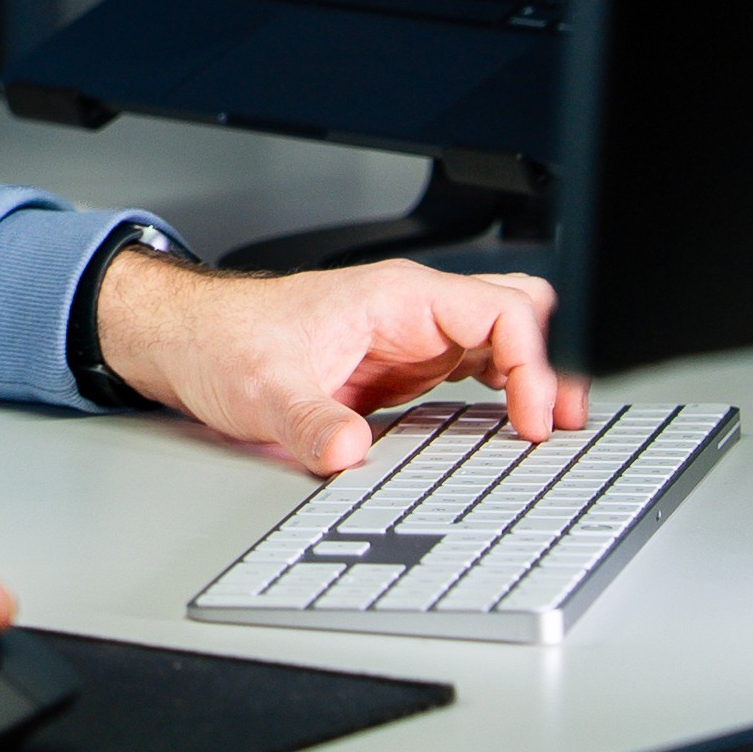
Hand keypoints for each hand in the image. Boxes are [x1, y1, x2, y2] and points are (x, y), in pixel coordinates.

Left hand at [96, 253, 587, 471]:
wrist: (189, 340)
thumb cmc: (224, 342)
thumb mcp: (262, 389)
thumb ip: (309, 421)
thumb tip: (348, 454)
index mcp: (395, 297)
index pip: (501, 312)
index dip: (532, 364)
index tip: (533, 420)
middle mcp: (412, 311)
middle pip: (516, 314)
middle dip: (552, 363)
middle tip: (563, 424)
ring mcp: (411, 338)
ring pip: (501, 342)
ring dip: (531, 382)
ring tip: (550, 433)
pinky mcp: (403, 368)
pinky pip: (474, 372)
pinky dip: (501, 397)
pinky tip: (506, 432)